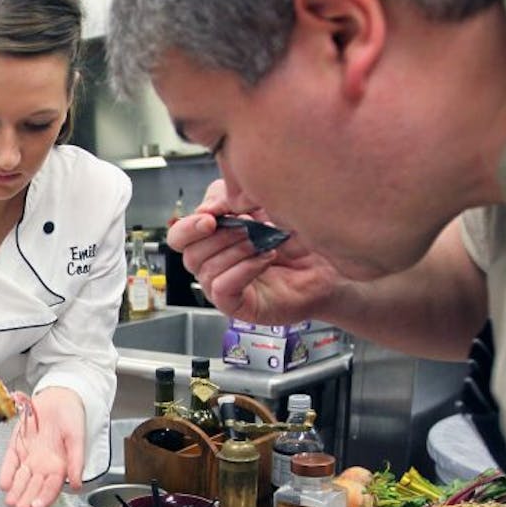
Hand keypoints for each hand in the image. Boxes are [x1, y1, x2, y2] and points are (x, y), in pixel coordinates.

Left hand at [0, 387, 84, 506]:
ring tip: (10, 501)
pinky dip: (7, 472)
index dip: (45, 497)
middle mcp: (44, 465)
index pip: (52, 488)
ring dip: (16, 490)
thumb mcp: (77, 438)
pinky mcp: (18, 446)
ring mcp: (30, 456)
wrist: (59, 397)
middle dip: (27, 498)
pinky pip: (11, 462)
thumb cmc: (71, 417)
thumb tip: (77, 483)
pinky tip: (4, 484)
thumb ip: (76, 461)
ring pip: (22, 478)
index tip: (37, 505)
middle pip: (35, 487)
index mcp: (60, 466)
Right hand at [168, 180, 340, 325]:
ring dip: (236, 251)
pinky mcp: (237, 306)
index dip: (189, 227)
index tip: (212, 217)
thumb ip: (228, 200)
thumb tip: (206, 210)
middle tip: (248, 227)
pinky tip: (265, 259)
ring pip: (206, 270)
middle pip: (189, 254)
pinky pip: (222, 289)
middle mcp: (211, 266)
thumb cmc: (294, 238)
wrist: (326, 264)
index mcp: (210, 242)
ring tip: (263, 243)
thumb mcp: (258, 205)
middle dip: (220, 237)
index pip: (179, 237)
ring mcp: (222, 288)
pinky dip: (243, 270)